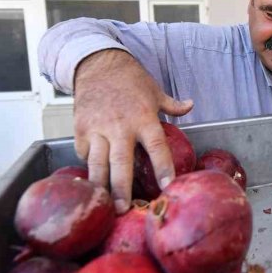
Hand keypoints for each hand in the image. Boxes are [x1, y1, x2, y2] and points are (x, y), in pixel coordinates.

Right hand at [72, 49, 192, 212]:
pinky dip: (88, 167)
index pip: (156, 146)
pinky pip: (84, 154)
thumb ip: (172, 104)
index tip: (168, 186)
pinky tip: (93, 180)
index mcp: (143, 117)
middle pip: (121, 162)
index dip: (163, 167)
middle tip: (123, 209)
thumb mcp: (154, 90)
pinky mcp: (80, 129)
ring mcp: (97, 128)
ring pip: (97, 163)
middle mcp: (119, 125)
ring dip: (100, 186)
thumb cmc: (129, 78)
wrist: (96, 63)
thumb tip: (191, 105)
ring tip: (103, 205)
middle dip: (122, 188)